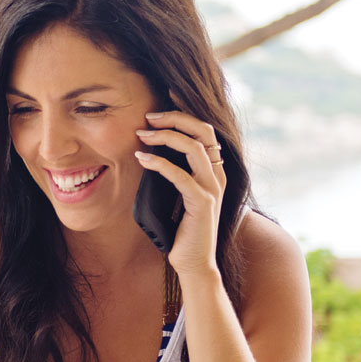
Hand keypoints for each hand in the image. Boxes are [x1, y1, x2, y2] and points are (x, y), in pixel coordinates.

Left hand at [133, 109, 225, 275]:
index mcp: (214, 171)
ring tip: (142, 134)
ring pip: (194, 148)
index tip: (166, 98)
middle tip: (149, 115)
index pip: (205, 131)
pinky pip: (180, 175)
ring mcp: (212, 189)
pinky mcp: (202, 203)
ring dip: (165, 136)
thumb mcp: (176, 196)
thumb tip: (148, 151)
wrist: (194, 263)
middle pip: (203, 131)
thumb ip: (172, 174)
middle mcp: (218, 176)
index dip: (187, 112)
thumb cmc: (181, 232)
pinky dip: (159, 163)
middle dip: (176, 117)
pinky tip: (142, 158)